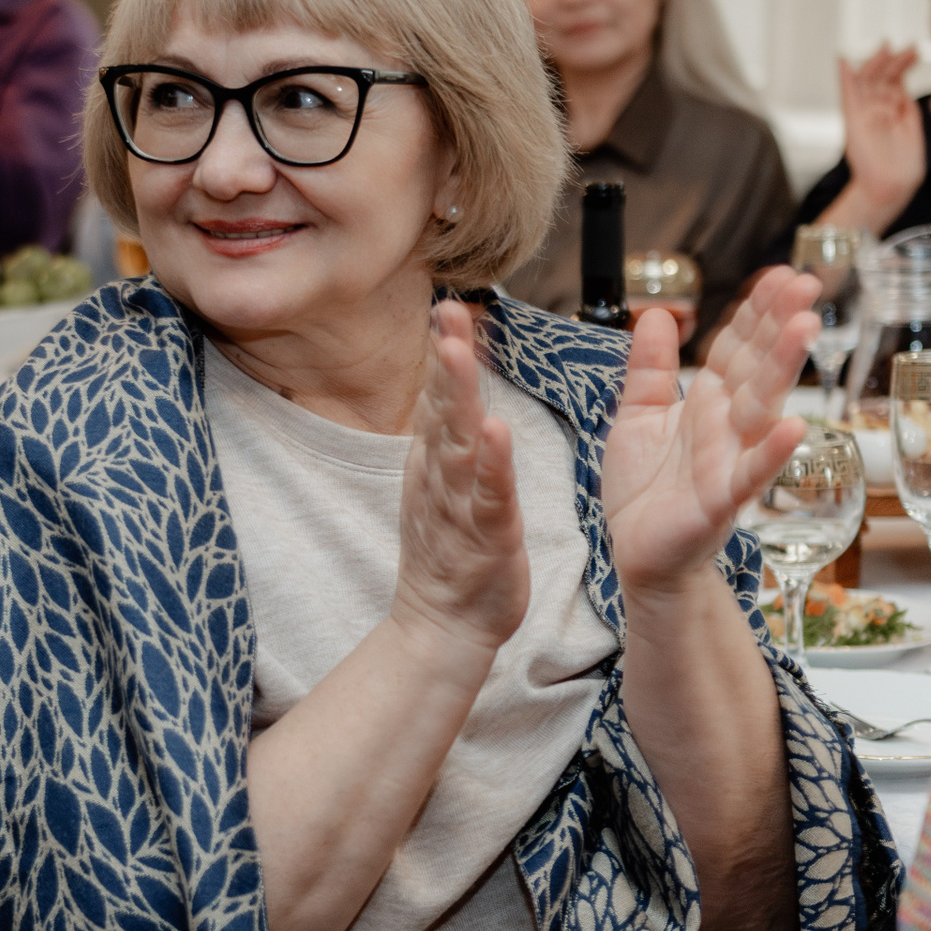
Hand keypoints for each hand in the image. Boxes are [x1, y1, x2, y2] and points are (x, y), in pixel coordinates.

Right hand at [391, 302, 529, 656]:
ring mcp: (459, 506)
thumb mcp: (441, 481)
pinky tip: (495, 432)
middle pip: (440, 409)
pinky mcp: (485, 537)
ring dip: (457, 398)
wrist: (442, 626)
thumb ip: (444, 430)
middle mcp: (441, 477)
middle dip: (445, 360)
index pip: (437, 395)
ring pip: (457, 444)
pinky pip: (488, 496)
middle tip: (448, 312)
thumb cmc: (450, 551)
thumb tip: (447, 379)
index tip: (448, 304)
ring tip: (457, 354)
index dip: (442, 350)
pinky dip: (491, 464)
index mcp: (436, 461)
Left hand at [603, 268, 821, 592]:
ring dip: (783, 368)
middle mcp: (725, 425)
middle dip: (779, 324)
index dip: (755, 310)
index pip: (735, 346)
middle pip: (756, 365)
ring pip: (760, 407)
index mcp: (706, 402)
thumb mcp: (637, 415)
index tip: (781, 273)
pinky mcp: (720, 501)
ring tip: (806, 327)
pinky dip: (771, 452)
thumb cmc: (645, 488)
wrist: (639, 554)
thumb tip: (655, 313)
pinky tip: (794, 426)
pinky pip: (750, 473)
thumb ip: (648, 367)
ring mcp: (729, 460)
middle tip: (806, 283)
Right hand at [837, 44, 924, 213]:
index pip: (894, 84)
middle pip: (882, 79)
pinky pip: (847, 96)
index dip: (902, 66)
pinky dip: (845, 78)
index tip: (914, 51)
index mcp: (892, 115)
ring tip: (886, 46)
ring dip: (876, 63)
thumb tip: (906, 90)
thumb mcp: (912, 132)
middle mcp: (876, 112)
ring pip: (867, 82)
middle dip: (893, 60)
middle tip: (906, 46)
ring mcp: (863, 116)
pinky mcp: (853, 122)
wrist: (889, 189)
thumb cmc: (902, 171)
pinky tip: (843, 61)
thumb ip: (908, 111)